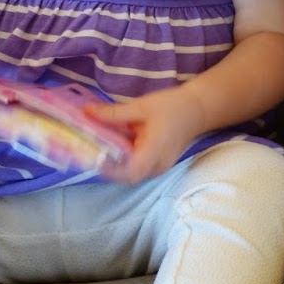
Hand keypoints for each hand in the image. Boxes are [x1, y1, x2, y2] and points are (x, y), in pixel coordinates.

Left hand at [87, 85, 206, 183]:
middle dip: (107, 168)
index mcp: (155, 151)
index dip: (110, 169)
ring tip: (95, 151)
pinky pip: (136, 168)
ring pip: (131, 174)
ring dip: (113, 166)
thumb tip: (87, 112)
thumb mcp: (141, 107)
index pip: (131, 171)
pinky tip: (111, 148)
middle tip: (87, 153)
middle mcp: (157, 164)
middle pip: (128, 176)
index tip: (93, 158)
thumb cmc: (172, 106)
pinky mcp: (157, 164)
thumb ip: (114, 113)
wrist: (197, 109)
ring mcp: (158, 167)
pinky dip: (122, 161)